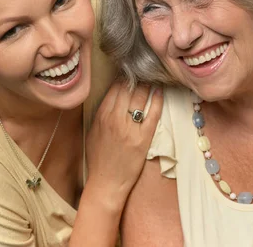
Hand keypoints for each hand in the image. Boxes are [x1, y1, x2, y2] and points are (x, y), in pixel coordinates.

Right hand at [84, 81, 162, 212]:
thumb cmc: (98, 158)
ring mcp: (129, 129)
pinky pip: (152, 114)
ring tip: (153, 76)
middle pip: (128, 89)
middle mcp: (114, 119)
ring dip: (147, 84)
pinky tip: (160, 92)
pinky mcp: (143, 138)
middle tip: (144, 68)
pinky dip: (157, 101)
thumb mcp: (92, 132)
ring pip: (140, 98)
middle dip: (137, 77)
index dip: (124, 77)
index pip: (114, 89)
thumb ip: (101, 113)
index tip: (131, 70)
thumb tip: (111, 95)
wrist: (106, 183)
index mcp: (101, 116)